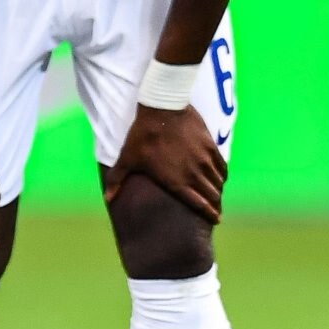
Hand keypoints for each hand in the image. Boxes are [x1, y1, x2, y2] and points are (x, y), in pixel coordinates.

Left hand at [104, 103, 225, 223]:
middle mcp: (194, 174)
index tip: (215, 220)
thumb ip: (117, 180)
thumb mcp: (127, 159)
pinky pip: (222, 165)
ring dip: (218, 190)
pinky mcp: (210, 146)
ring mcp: (204, 160)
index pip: (199, 204)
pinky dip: (222, 174)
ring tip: (217, 195)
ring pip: (218, 182)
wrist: (162, 108)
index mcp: (176, 182)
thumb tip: (106, 199)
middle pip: (212, 195)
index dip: (209, 214)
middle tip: (216, 209)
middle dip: (215, 205)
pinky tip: (221, 176)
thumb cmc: (143, 135)